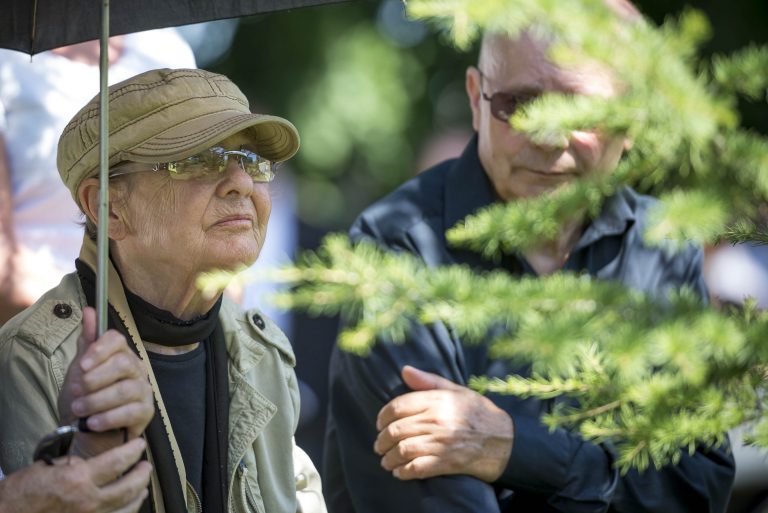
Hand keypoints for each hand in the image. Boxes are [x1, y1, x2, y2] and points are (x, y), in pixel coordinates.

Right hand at [0, 438, 150, 512]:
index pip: (118, 462)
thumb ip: (76, 463)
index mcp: (78, 480)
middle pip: (128, 487)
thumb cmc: (23, 492)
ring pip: (126, 508)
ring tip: (142, 487)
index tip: (139, 445)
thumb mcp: (49, 467)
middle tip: (146, 466)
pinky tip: (128, 507)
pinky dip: (125, 512)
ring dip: (137, 495)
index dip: (132, 452)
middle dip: (142, 474)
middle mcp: (88, 502)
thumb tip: (94, 460)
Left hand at [58, 307, 153, 455]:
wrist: (84, 434)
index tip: (82, 365)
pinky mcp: (146, 414)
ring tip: (79, 410)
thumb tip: (89, 310)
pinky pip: (131, 412)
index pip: (117, 340)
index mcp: (121, 355)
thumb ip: (87, 342)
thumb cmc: (84, 400)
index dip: (100, 350)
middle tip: (77, 391)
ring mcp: (144, 392)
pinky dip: (108, 417)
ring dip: (97, 400)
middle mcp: (136, 370)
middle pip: (123, 363)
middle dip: (96, 379)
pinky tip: (92, 423)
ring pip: (126, 389)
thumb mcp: (79, 371)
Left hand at [374, 365, 513, 481]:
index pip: (398, 407)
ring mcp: (441, 443)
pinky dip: (403, 472)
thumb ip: (428, 381)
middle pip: (396, 430)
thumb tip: (404, 371)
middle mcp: (437, 421)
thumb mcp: (456, 391)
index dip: (382, 416)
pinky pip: (416, 468)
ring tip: (386, 460)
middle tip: (379, 445)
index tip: (379, 423)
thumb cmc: (478, 412)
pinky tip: (399, 472)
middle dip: (382, 440)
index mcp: (437, 400)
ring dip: (389, 458)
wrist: (504, 440)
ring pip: (402, 450)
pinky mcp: (446, 463)